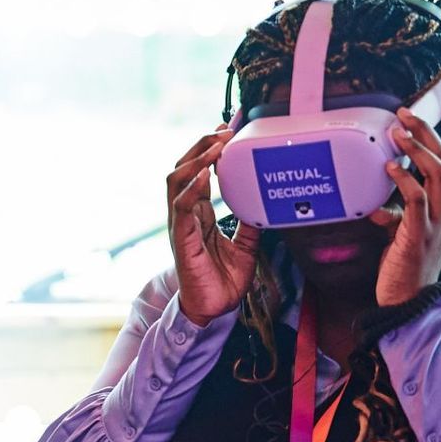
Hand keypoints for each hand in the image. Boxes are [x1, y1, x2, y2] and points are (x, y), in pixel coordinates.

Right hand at [167, 126, 261, 325]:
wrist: (212, 310)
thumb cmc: (222, 281)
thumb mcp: (245, 244)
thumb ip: (249, 221)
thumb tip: (264, 201)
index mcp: (198, 214)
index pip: (197, 172)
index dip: (209, 149)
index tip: (228, 130)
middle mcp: (185, 215)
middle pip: (182, 167)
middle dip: (201, 145)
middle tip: (224, 130)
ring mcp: (180, 225)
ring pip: (176, 180)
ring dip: (196, 159)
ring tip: (215, 146)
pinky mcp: (181, 239)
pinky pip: (181, 208)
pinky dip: (190, 188)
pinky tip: (204, 175)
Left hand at [371, 107, 440, 306]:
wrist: (409, 302)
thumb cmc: (405, 268)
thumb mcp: (403, 234)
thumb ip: (397, 215)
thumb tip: (376, 203)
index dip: (437, 141)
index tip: (415, 122)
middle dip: (428, 135)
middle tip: (404, 115)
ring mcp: (439, 224)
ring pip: (439, 175)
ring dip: (417, 151)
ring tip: (397, 133)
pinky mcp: (421, 235)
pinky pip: (418, 200)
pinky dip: (404, 180)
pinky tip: (389, 168)